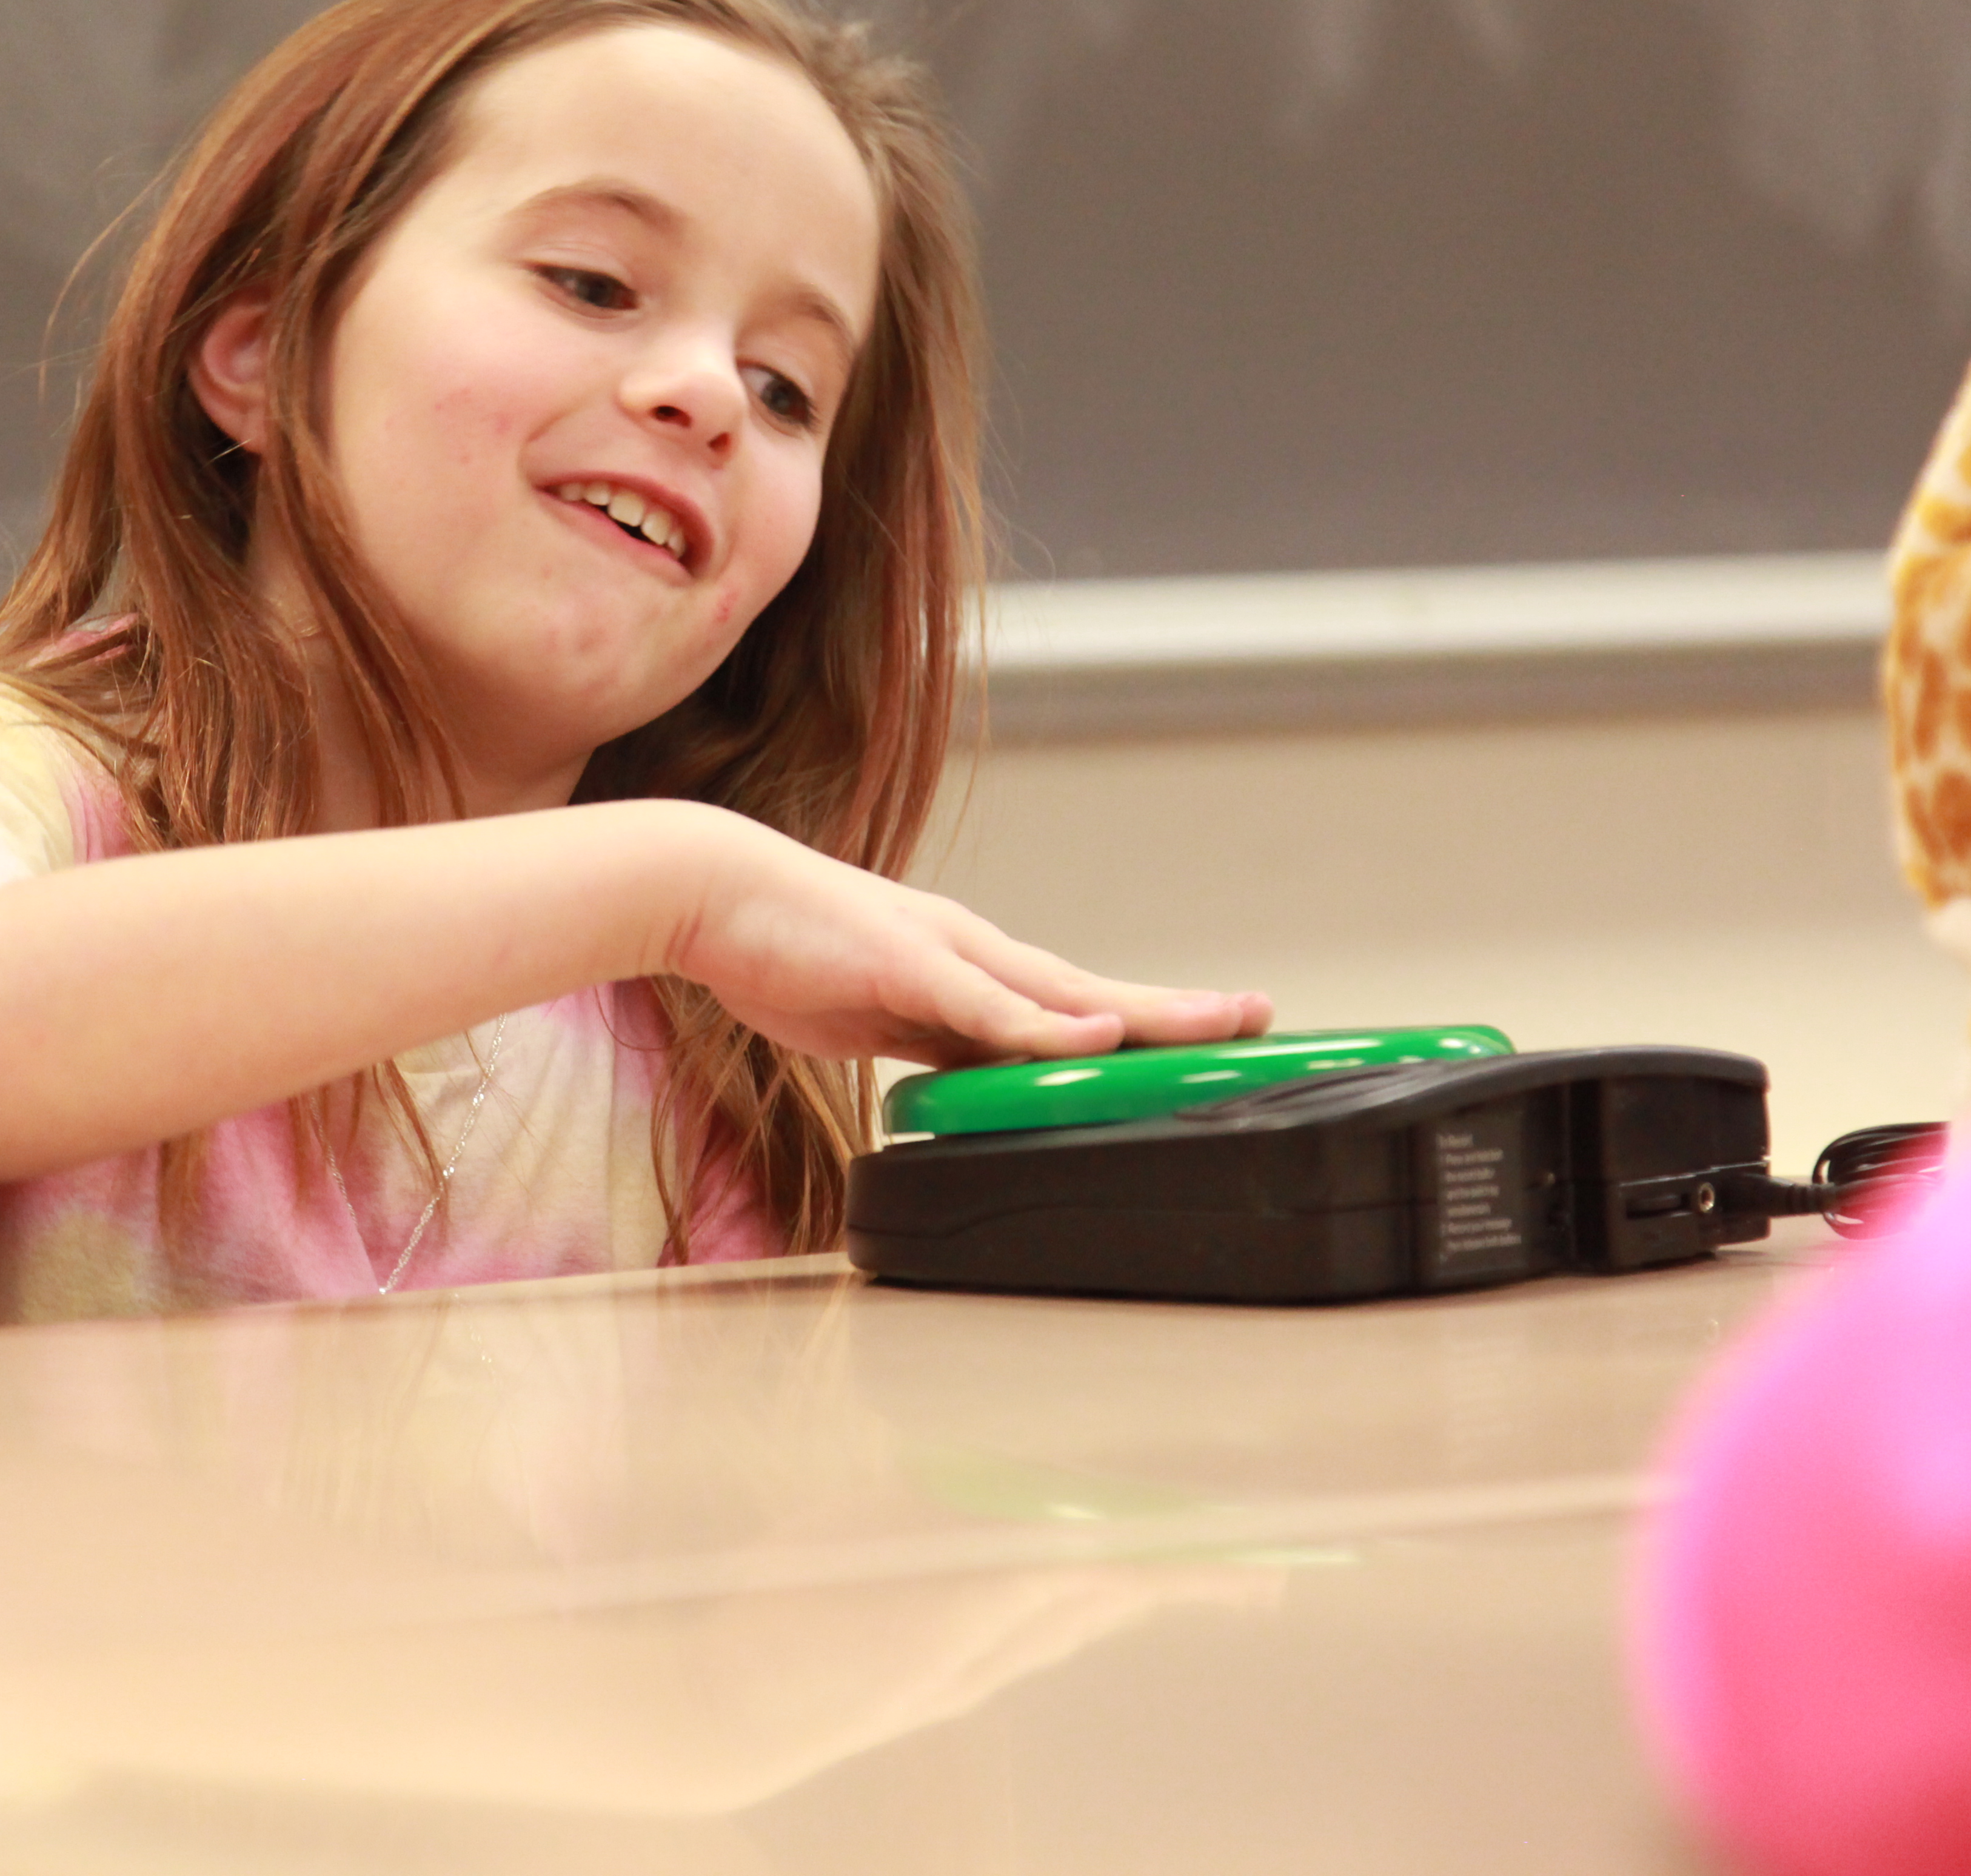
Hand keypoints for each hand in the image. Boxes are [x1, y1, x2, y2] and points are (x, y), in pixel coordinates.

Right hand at [664, 811, 1269, 1068]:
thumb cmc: (780, 949)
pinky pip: (989, 1005)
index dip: (1144, 1018)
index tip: (1209, 1028)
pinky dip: (1049, 1024)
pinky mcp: (909, 965)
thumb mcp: (873, 1014)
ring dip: (1144, 1010)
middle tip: (1260, 1015)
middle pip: (1094, 989)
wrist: (711, 891)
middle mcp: (973, 952)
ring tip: (1218, 1021)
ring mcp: (946, 955)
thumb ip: (929, 1040)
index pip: (1072, 1000)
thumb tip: (974, 1079)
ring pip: (1064, 992)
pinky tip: (1099, 1034)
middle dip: (1178, 1008)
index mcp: (965, 967)